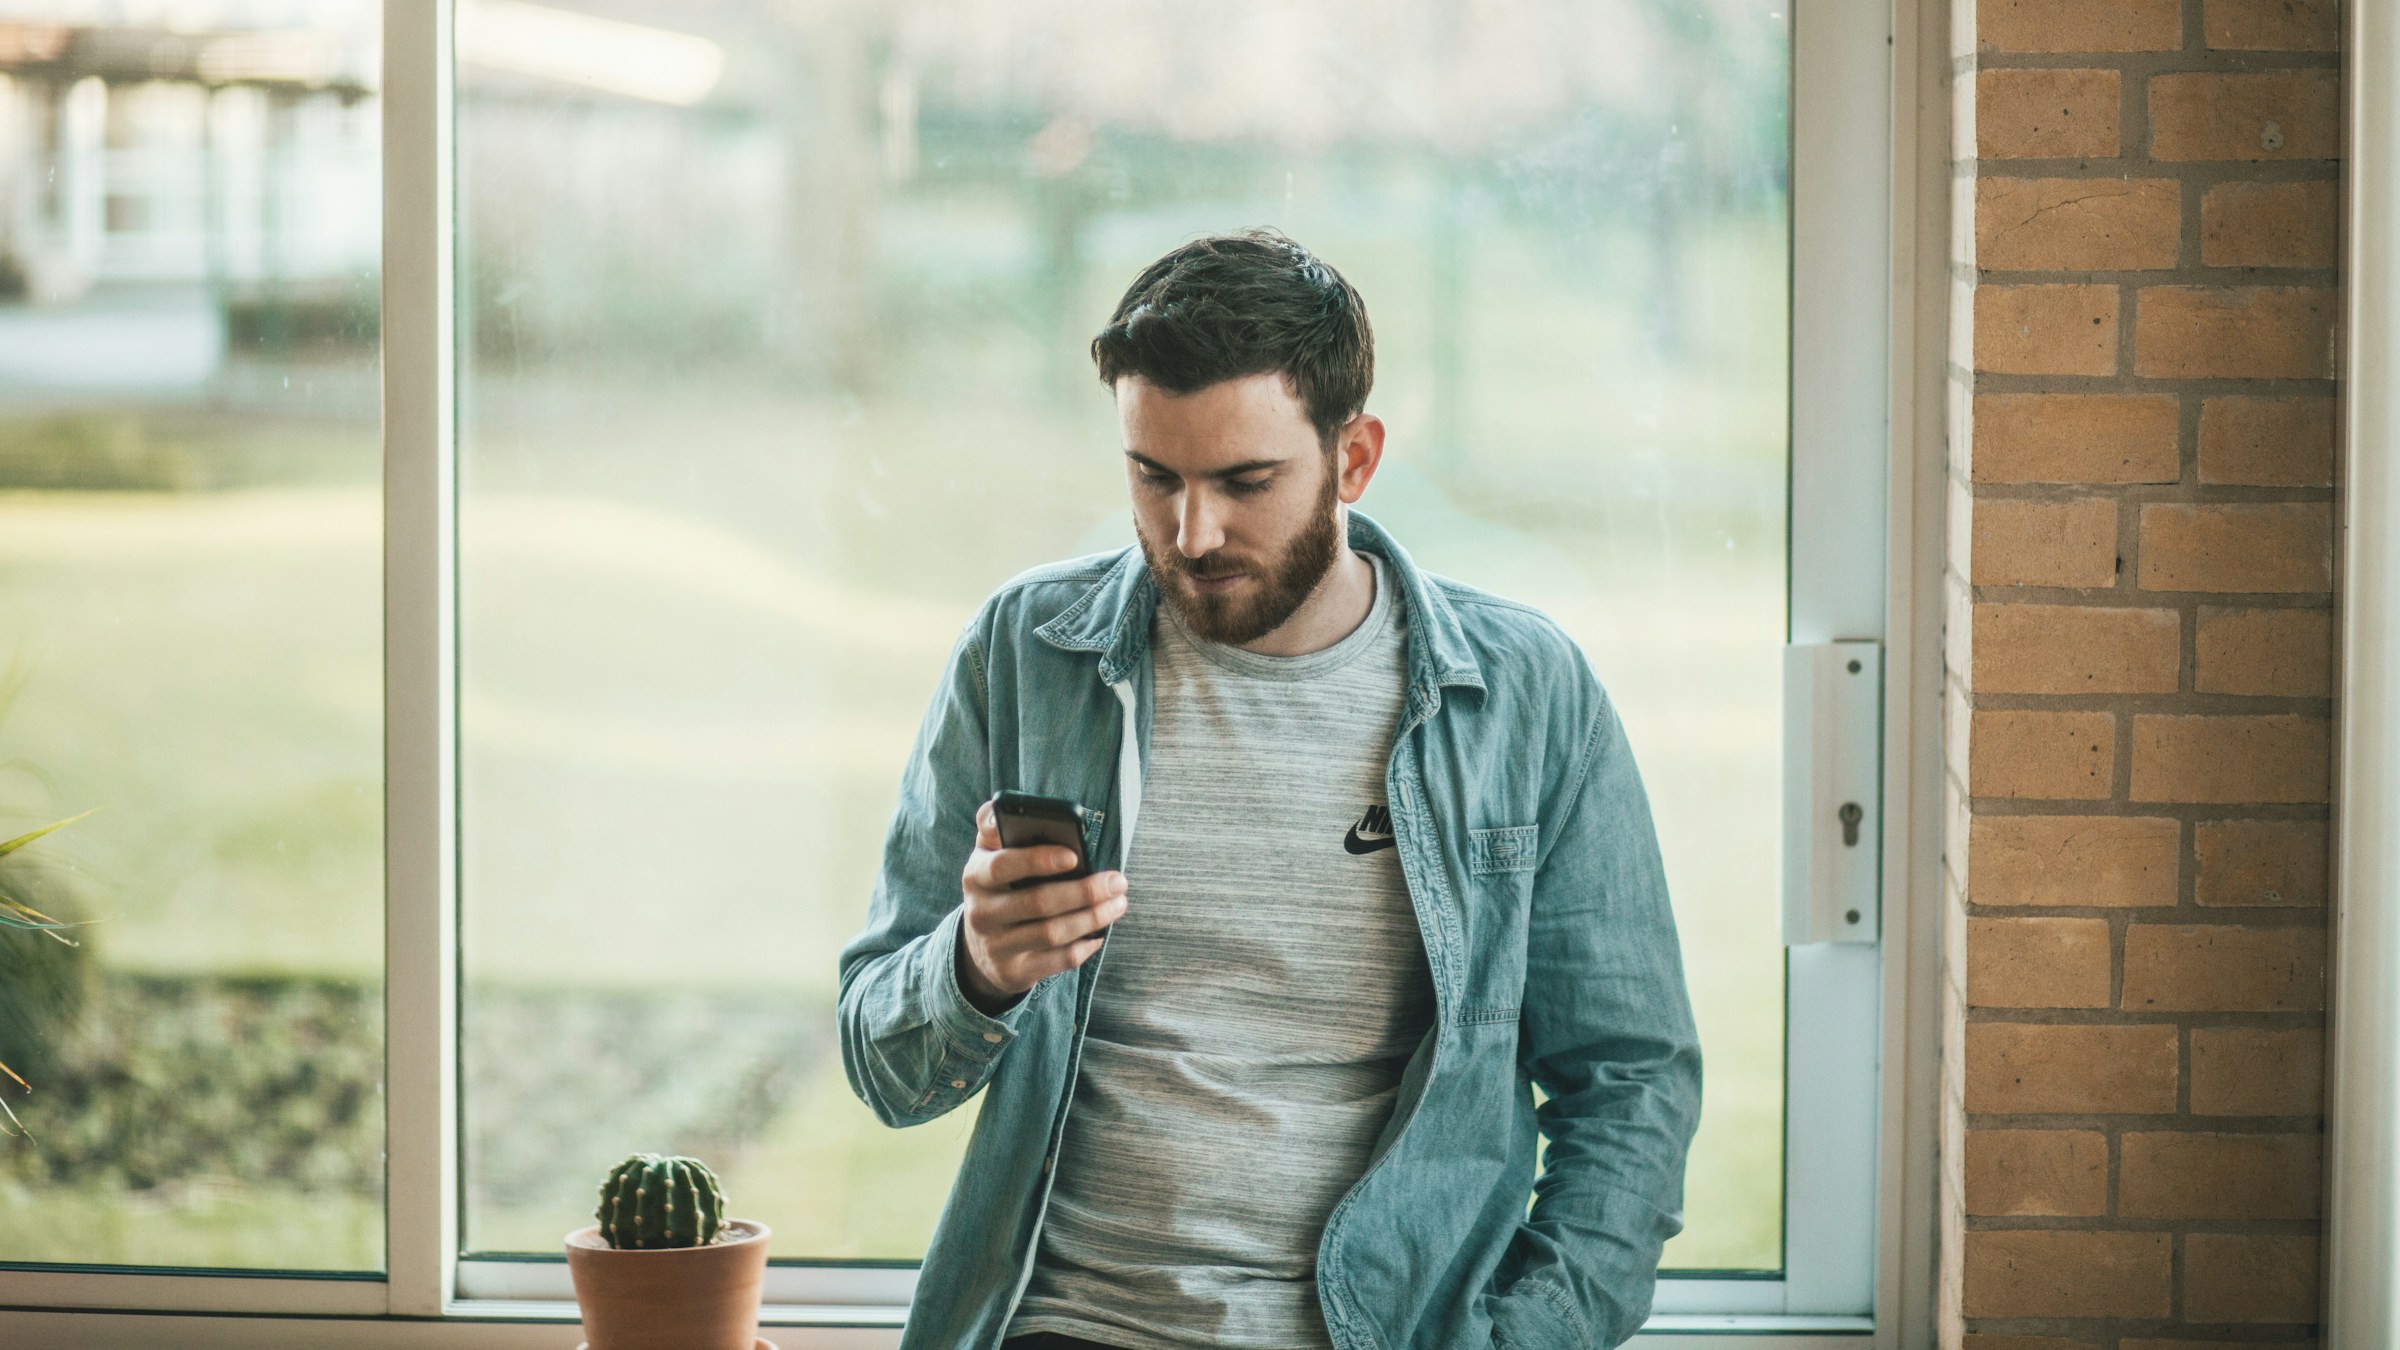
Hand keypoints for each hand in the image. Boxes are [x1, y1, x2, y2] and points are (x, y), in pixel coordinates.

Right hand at [955, 798, 1126, 1014]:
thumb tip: (1001, 809)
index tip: (1075, 855)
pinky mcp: (1014, 972)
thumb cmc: (999, 887)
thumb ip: (995, 827)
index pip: (1003, 865)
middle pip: (1038, 902)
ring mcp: (996, 946)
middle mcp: (981, 913)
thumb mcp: (989, 856)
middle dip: (1085, 891)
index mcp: (976, 876)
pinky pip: (1057, 961)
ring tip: (1119, 903)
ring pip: (1053, 933)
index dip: (1039, 860)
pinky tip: (1100, 933)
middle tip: (1118, 881)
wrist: (981, 947)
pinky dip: (1084, 946)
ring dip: (1093, 917)